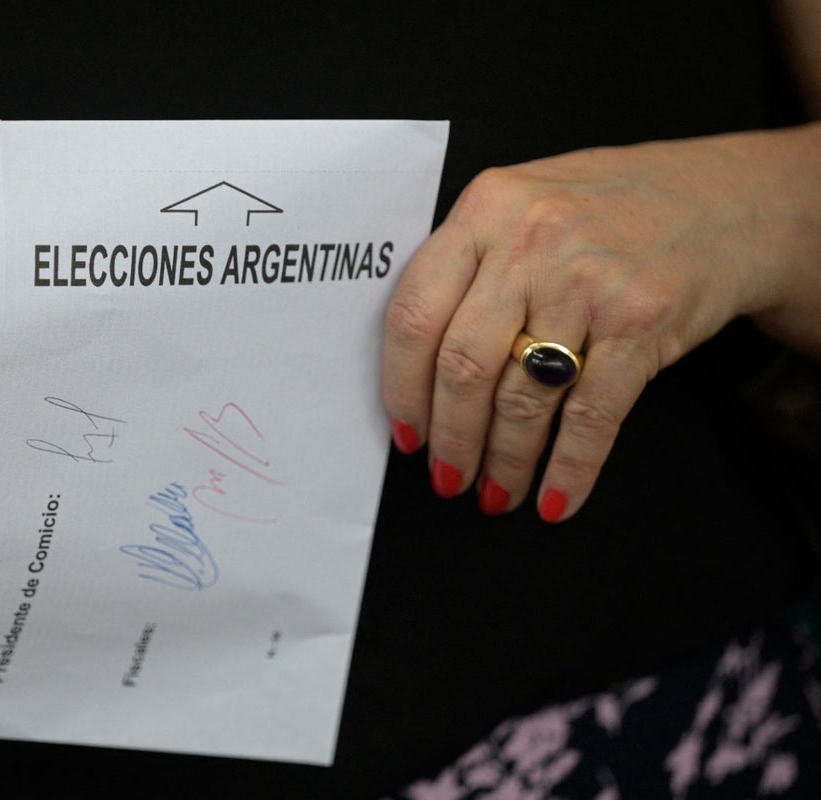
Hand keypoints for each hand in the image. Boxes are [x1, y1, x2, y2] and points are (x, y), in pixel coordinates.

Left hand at [381, 129, 818, 521]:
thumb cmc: (609, 210)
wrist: (726, 200)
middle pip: (463, 367)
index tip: (405, 432)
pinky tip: (554, 499)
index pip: (414, 314)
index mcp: (485, 208)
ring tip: (493, 494)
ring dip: (503, 462)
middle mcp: (530, 241)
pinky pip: (590, 416)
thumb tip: (414, 372)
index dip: (401, 388)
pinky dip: (569, 469)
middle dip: (451, 439)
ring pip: (523, 398)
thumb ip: (469, 264)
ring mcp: (587, 281)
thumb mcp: (524, 204)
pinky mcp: (641, 321)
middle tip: (446, 477)